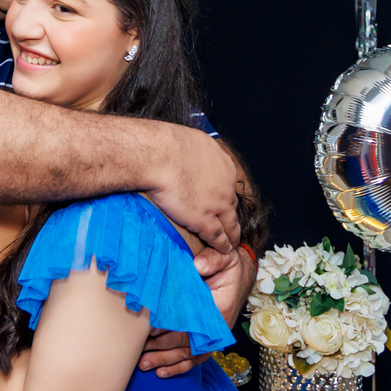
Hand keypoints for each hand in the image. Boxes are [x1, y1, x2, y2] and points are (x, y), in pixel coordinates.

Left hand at [137, 245, 257, 377]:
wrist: (240, 274)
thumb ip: (211, 260)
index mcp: (219, 309)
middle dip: (163, 351)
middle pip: (187, 344)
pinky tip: (163, 372)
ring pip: (189, 354)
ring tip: (146, 365)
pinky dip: (179, 366)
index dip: (170, 330)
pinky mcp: (208, 338)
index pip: (192, 324)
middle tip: (141, 355)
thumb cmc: (229, 267)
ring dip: (167, 361)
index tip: (149, 332)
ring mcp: (212, 336)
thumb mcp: (224, 258)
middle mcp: (216, 328)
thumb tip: (197, 265)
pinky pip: (194, 357)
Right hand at [146, 127, 239, 251]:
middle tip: (227, 222)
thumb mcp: (192, 141)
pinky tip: (223, 250)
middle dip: (228, 213)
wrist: (159, 156)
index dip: (223, 193)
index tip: (219, 199)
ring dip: (232, 234)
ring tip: (231, 242)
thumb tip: (190, 150)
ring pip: (230, 224)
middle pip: (231, 204)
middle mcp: (225, 186)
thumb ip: (197, 151)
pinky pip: (218, 236)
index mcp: (223, 166)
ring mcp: (217, 205)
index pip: (227, 184)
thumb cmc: (169, 143)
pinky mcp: (204, 220)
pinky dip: (222, 245)